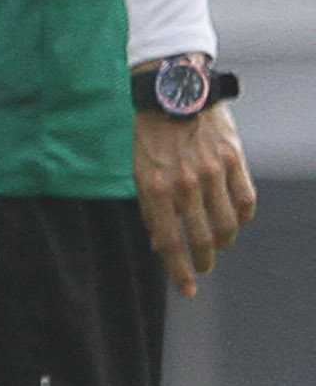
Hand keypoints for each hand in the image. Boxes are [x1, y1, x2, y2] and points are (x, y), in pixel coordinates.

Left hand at [137, 102, 253, 293]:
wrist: (174, 94)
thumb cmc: (151, 137)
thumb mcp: (139, 172)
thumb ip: (151, 208)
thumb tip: (160, 242)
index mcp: (155, 189)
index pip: (170, 242)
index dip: (179, 271)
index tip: (188, 290)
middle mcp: (184, 184)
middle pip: (201, 238)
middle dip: (202, 260)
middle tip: (201, 268)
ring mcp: (212, 172)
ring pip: (227, 224)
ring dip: (223, 242)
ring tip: (218, 246)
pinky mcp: (234, 160)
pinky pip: (245, 200)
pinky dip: (242, 217)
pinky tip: (235, 222)